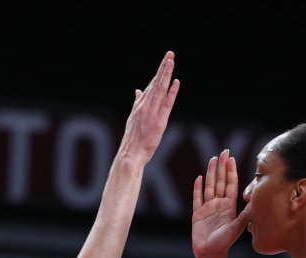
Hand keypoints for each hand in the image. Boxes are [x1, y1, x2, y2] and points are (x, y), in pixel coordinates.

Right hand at [116, 50, 179, 167]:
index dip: (159, 73)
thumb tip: (138, 90)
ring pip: (160, 89)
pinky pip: (167, 104)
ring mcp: (151, 113)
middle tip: (170, 54)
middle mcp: (144, 106)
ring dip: (166, 74)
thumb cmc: (132, 140)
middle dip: (163, 67)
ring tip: (171, 61)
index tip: (165, 61)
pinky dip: (171, 92)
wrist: (130, 155)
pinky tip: (176, 81)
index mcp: (139, 106)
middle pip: (156, 83)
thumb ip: (137, 103)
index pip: (151, 85)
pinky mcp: (159, 122)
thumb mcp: (132, 118)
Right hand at [192, 149, 248, 257]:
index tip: (231, 159)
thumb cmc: (225, 243)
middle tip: (223, 152)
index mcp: (229, 206)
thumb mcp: (237, 228)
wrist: (210, 253)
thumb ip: (245, 215)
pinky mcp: (197, 214)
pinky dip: (197, 188)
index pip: (230, 184)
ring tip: (212, 159)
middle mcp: (219, 204)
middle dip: (222, 167)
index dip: (231, 171)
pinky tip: (199, 178)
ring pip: (209, 186)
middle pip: (220, 181)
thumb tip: (255, 203)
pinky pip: (197, 198)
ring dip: (211, 173)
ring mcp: (207, 208)